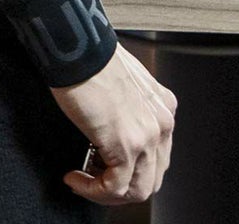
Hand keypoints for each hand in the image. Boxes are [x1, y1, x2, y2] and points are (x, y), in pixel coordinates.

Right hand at [48, 40, 176, 205]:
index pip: (157, 154)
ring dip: (107, 193)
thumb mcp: (121, 80)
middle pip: (152, 177)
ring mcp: (147, 136)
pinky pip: (114, 187)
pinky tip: (75, 178)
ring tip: (83, 182)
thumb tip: (108, 125)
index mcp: (162, 105)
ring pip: (138, 190)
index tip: (103, 164)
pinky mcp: (126, 146)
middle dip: (121, 185)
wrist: (79, 46)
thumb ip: (127, 105)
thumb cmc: (90, 55)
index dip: (131, 166)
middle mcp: (161, 122)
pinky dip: (92, 190)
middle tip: (94, 178)